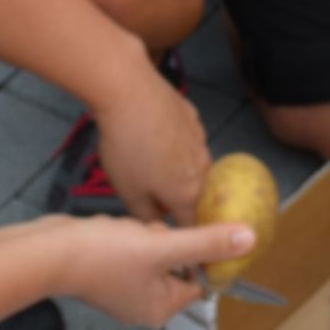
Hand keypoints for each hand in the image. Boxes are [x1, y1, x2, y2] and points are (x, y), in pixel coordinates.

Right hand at [50, 213, 257, 326]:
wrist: (48, 253)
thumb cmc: (102, 256)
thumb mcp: (163, 245)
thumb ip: (207, 242)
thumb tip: (249, 240)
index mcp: (161, 309)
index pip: (200, 281)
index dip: (199, 253)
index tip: (191, 233)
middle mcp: (143, 306)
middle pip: (177, 264)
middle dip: (165, 241)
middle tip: (147, 237)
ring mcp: (122, 291)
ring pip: (154, 252)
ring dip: (145, 235)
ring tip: (125, 234)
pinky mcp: (105, 274)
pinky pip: (131, 249)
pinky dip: (126, 235)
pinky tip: (111, 232)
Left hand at [91, 66, 208, 223]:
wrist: (130, 92)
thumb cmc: (126, 147)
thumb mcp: (127, 192)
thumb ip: (146, 216)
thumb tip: (157, 227)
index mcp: (188, 193)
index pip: (191, 225)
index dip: (179, 233)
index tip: (169, 236)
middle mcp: (203, 168)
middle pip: (194, 194)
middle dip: (176, 200)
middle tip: (150, 195)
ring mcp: (200, 140)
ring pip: (192, 165)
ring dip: (177, 170)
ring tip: (148, 162)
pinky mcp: (193, 117)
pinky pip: (187, 140)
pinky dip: (174, 143)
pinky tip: (152, 135)